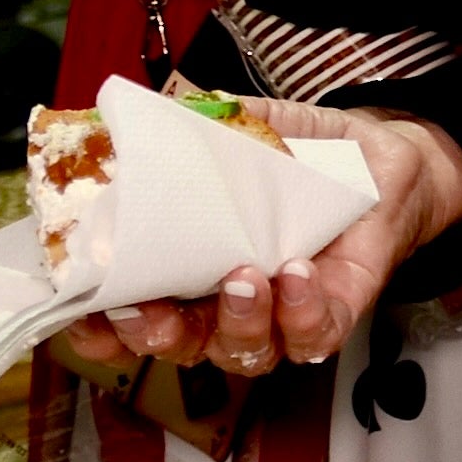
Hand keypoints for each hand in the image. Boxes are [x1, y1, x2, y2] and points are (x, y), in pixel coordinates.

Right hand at [50, 103, 461, 378]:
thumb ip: (196, 124)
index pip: (128, 313)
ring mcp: (280, 315)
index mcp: (186, 266)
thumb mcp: (245, 126)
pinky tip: (296, 274)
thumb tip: (149, 108)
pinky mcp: (335, 312)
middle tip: (148, 304)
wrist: (382, 157)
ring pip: (243, 352)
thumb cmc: (303, 151)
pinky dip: (301, 313)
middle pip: (176, 347)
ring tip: (242, 275)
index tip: (80, 307)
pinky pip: (313, 337)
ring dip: (234, 321)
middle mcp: (224, 304)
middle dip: (155, 334)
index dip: (98, 326)